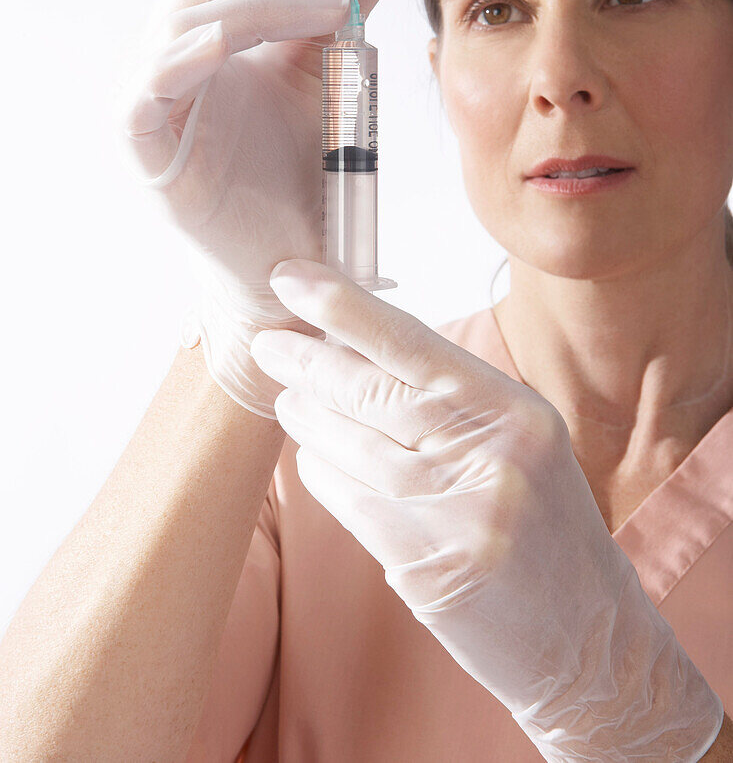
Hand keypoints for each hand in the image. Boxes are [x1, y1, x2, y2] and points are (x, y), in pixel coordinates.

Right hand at [114, 0, 409, 416]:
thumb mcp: (331, 69)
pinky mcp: (141, 147)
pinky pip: (151, 87)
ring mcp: (149, 96)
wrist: (286, 260)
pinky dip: (187, 54)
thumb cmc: (298, 170)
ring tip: (338, 3)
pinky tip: (228, 37)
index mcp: (208, 27)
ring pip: (189, 15)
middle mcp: (170, 50)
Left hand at [250, 259, 723, 760]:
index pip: (413, 342)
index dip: (344, 306)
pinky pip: (351, 501)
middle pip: (374, 391)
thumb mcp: (522, 443)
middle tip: (268, 341)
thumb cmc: (545, 526)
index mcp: (517, 412)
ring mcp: (460, 514)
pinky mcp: (430, 566)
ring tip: (284, 394)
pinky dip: (321, 472)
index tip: (292, 279)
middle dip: (309, 359)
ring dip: (307, 415)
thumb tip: (357, 346)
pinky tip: (308, 456)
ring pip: (353, 445)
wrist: (590, 636)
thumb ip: (451, 399)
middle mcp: (492, 455)